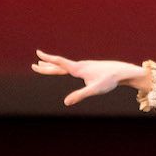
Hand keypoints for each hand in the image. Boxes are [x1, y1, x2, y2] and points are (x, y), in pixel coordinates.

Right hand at [31, 50, 149, 106]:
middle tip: (34, 65)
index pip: (59, 62)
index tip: (38, 52)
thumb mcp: (94, 90)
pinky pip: (72, 68)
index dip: (48, 58)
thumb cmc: (109, 80)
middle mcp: (80, 65)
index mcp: (78, 68)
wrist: (122, 71)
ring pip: (65, 66)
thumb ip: (79, 95)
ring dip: (53, 65)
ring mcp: (85, 66)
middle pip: (59, 65)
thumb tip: (66, 102)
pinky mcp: (90, 68)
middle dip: (46, 66)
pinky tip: (67, 70)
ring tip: (44, 64)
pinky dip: (64, 68)